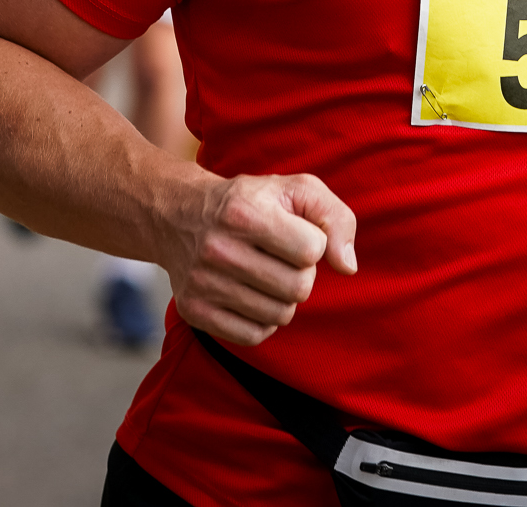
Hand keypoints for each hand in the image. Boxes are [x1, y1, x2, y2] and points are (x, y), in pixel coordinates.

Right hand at [158, 172, 356, 346]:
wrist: (179, 215)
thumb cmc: (249, 202)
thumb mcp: (295, 189)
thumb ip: (335, 217)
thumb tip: (348, 266)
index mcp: (245, 213)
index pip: (312, 250)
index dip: (314, 243)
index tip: (295, 233)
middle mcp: (219, 249)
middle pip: (299, 288)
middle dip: (302, 274)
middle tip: (282, 258)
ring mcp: (203, 283)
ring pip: (280, 314)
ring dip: (284, 297)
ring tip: (267, 275)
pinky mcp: (194, 311)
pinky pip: (254, 336)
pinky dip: (263, 320)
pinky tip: (253, 296)